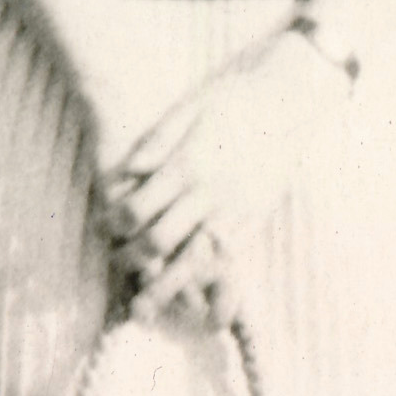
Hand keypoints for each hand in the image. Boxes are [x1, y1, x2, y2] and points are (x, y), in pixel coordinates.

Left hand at [101, 22, 330, 326]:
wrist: (291, 93)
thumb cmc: (236, 94)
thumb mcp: (189, 106)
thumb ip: (156, 140)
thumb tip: (127, 168)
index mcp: (188, 164)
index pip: (138, 210)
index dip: (114, 224)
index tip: (104, 228)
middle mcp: (211, 192)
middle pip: (160, 241)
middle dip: (132, 258)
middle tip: (118, 261)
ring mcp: (237, 206)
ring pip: (195, 259)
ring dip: (166, 285)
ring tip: (146, 301)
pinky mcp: (258, 213)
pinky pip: (228, 255)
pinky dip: (205, 274)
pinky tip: (192, 281)